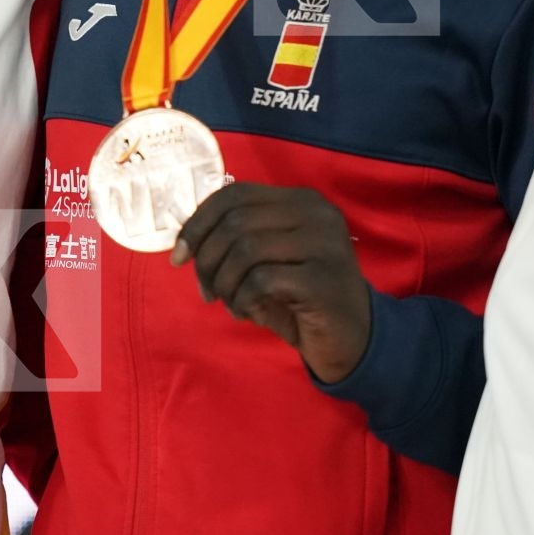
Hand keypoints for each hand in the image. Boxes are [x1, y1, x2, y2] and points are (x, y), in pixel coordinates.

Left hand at [172, 182, 371, 381]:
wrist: (354, 340)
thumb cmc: (302, 299)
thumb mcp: (267, 262)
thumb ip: (235, 241)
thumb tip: (185, 241)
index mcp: (301, 201)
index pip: (234, 195)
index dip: (198, 223)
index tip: (179, 255)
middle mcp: (316, 213)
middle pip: (236, 221)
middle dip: (207, 258)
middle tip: (206, 290)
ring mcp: (324, 243)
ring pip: (245, 249)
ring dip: (224, 282)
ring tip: (228, 303)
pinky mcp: (323, 278)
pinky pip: (261, 280)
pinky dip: (242, 298)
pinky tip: (248, 312)